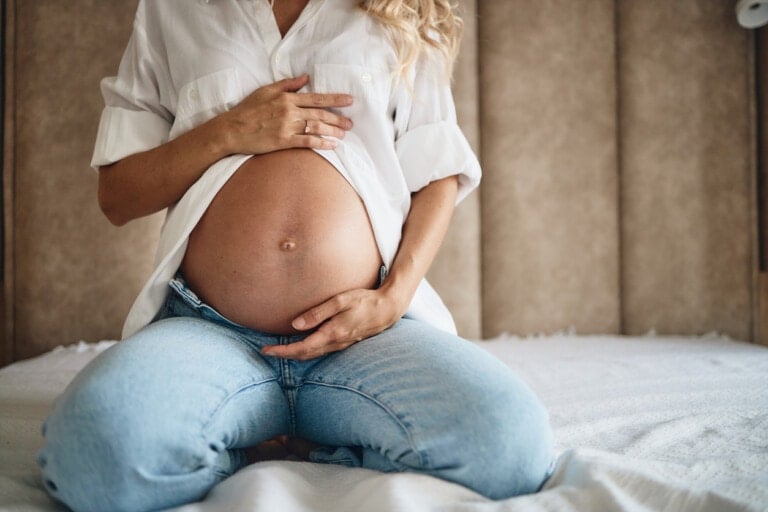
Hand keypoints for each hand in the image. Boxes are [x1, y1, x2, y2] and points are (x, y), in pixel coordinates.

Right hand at [218, 74, 353, 154]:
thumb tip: (306, 78)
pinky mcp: (283, 141)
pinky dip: (322, 143)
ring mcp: (287, 126)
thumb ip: (288, 84)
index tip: (349, 100)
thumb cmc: (248, 110)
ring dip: (333, 131)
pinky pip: (307, 142)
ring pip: (316, 128)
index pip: (316, 98)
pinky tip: (332, 146)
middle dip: (338, 118)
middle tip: (351, 123)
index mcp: (287, 98)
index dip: (335, 99)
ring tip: (344, 135)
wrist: (232, 129)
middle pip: (320, 114)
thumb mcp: (266, 90)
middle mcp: (289, 111)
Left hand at [260, 288, 406, 360]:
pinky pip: (321, 351)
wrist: (387, 309)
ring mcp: (341, 345)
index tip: (266, 350)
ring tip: (279, 350)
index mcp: (332, 333)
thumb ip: (317, 313)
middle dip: (284, 355)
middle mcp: (335, 343)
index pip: (301, 348)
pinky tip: (301, 345)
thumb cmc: (364, 301)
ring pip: (312, 355)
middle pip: (304, 355)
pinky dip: (307, 351)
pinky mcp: (344, 342)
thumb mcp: (340, 301)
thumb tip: (295, 325)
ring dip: (295, 354)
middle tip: (266, 351)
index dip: (282, 351)